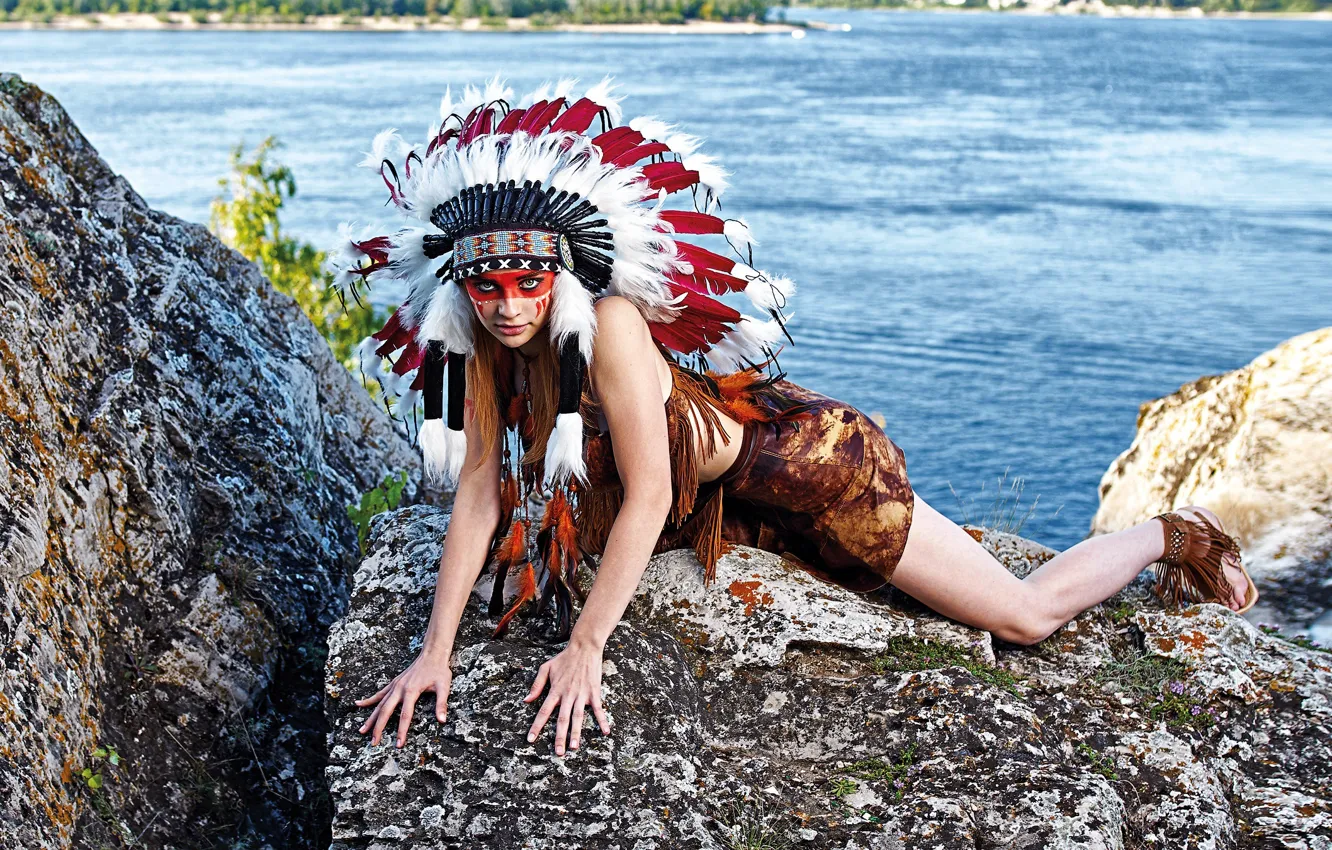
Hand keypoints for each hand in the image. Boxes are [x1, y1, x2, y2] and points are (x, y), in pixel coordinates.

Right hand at [355, 651, 452, 747]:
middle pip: (386, 712)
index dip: (402, 731)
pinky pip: (379, 693)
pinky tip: (358, 704)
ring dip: (370, 718)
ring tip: (362, 730)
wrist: (432, 653)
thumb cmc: (439, 670)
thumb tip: (442, 720)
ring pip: (379, 704)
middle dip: (378, 728)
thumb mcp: (444, 686)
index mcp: (411, 691)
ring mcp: (395, 686)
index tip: (398, 744)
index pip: (405, 716)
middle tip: (373, 742)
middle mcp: (399, 689)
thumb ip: (441, 704)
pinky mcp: (394, 683)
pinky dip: (369, 700)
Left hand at [523, 637, 611, 755]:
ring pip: (578, 717)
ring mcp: (581, 695)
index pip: (543, 712)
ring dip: (576, 733)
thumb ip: (536, 685)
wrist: (584, 647)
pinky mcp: (594, 693)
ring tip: (574, 748)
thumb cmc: (564, 658)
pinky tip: (606, 732)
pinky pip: (598, 709)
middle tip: (558, 753)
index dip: (536, 726)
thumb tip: (526, 700)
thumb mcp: (546, 668)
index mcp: (555, 691)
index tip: (530, 739)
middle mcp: (567, 695)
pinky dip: (602, 720)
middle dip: (559, 737)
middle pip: (562, 719)